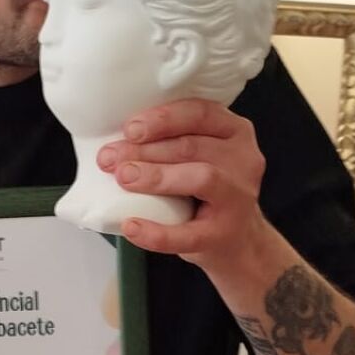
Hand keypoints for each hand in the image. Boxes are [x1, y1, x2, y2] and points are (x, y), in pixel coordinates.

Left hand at [97, 99, 267, 271]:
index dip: (163, 119)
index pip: (201, 113)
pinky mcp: (225, 235)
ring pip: (201, 177)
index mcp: (234, 132)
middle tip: (110, 158)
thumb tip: (116, 140)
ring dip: (156, 177)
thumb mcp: (200, 155)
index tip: (130, 129)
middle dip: (145, 150)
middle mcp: (243, 160)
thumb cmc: (207, 191)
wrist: (237, 240)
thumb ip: (171, 140)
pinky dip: (156, 231)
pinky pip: (189, 234)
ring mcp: (238, 199)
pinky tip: (131, 226)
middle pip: (192, 146)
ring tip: (124, 178)